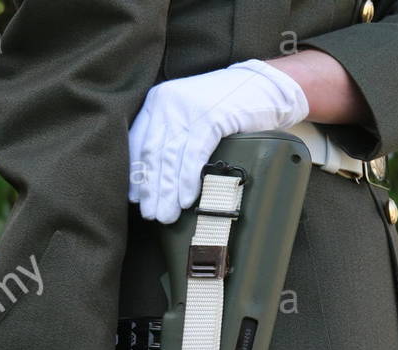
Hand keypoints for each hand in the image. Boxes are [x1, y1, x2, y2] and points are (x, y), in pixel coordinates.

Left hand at [128, 59, 308, 222]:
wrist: (264, 88)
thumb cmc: (230, 106)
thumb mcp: (195, 115)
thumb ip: (176, 134)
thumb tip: (162, 174)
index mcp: (159, 100)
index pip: (139, 140)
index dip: (135, 172)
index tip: (134, 197)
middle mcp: (168, 102)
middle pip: (153, 152)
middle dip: (150, 188)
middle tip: (150, 214)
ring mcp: (188, 109)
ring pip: (170, 157)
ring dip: (168, 190)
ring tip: (166, 214)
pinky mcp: (210, 117)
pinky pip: (193, 155)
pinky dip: (188, 179)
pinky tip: (186, 199)